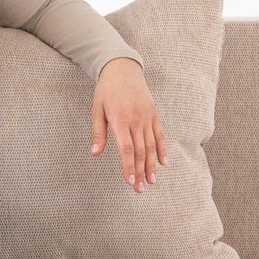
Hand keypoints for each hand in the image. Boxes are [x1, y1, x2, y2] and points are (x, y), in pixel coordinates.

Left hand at [90, 57, 164, 193]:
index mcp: (120, 120)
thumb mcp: (96, 110)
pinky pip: (159, 134)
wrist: (122, 69)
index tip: (130, 182)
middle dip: (140, 172)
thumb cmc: (106, 91)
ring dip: (152, 165)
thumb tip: (95, 154)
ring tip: (152, 181)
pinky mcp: (154, 114)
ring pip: (151, 146)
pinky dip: (162, 149)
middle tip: (140, 190)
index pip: (126, 149)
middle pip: (140, 151)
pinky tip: (163, 163)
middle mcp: (136, 120)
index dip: (128, 167)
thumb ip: (98, 133)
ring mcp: (147, 117)